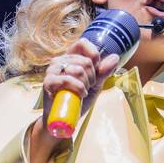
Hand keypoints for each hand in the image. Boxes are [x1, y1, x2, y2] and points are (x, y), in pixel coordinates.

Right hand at [32, 40, 121, 162]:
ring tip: (82, 92)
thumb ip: (103, 71)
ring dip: (85, 84)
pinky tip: (80, 95)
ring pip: (77, 69)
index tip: (95, 71)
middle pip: (85, 60)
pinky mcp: (48, 82)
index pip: (83, 43)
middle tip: (88, 87)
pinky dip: (78, 88)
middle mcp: (59, 61)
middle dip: (92, 77)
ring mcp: (52, 71)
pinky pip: (68, 79)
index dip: (94, 56)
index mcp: (70, 57)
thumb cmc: (77, 99)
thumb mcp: (94, 85)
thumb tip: (115, 57)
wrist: (64, 118)